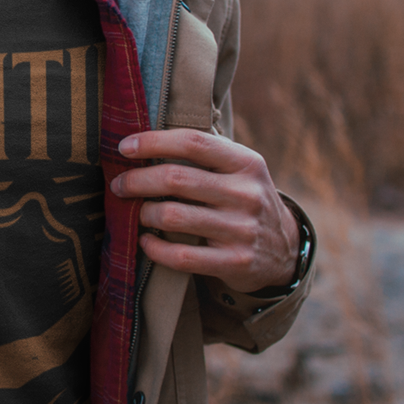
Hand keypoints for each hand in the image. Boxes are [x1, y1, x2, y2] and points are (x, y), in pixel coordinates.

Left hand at [111, 129, 299, 294]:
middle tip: (119, 185)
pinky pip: (182, 256)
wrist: (285, 250)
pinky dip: (155, 248)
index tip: (124, 147)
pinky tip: (146, 241)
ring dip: (145, 214)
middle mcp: (246, 194)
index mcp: (246, 163)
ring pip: (174, 216)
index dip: (153, 141)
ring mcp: (242, 230)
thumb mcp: (239, 171)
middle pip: (176, 179)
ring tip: (139, 213)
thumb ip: (204, 156)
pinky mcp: (235, 262)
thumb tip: (142, 143)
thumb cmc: (244, 200)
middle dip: (137, 181)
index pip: (193, 142)